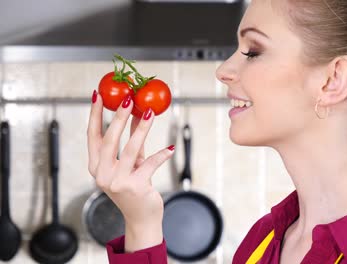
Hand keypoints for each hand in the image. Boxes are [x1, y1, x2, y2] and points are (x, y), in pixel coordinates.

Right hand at [87, 91, 174, 250]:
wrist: (141, 218)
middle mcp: (103, 174)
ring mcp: (118, 182)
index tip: (98, 95)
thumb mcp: (130, 163)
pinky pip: (150, 164)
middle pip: (109, 140)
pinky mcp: (135, 188)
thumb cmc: (134, 187)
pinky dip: (161, 155)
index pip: (92, 136)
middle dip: (118, 117)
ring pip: (130, 149)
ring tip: (150, 111)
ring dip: (141, 128)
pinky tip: (170, 148)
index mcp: (96, 166)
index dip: (94, 114)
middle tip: (127, 99)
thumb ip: (131, 141)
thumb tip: (139, 113)